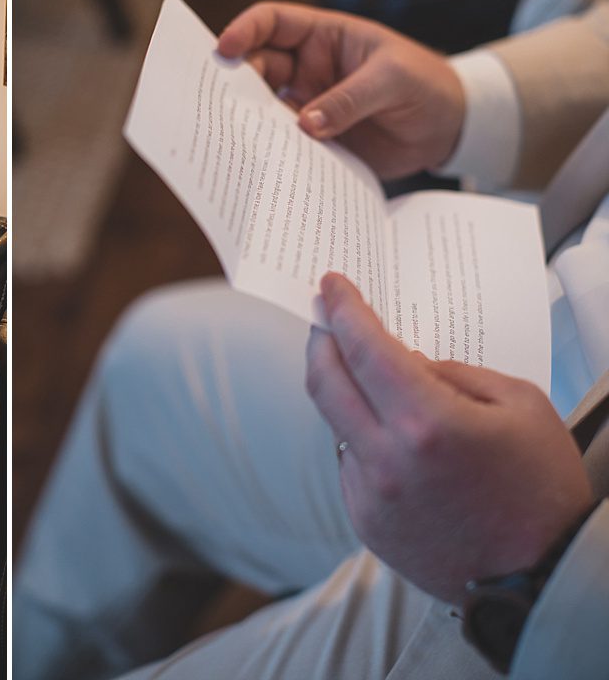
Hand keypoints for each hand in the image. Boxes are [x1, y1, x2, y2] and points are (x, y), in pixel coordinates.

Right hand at [217, 2, 464, 178]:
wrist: (450, 129)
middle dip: (237, 80)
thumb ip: (350, 99)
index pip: (273, 22)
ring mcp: (308, 104)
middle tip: (223, 101)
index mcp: (324, 36)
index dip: (245, 30)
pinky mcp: (314, 139)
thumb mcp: (394, 81)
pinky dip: (272, 149)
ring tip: (237, 134)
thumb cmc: (427, 85)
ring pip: (263, 107)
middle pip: (257, 67)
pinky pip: (283, 141)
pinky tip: (265, 159)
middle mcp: (307, 68)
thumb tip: (306, 124)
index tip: (224, 49)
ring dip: (250, 118)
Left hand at [306, 272, 592, 603]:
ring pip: (336, 423)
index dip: (341, 309)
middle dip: (320, 340)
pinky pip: (349, 463)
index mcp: (426, 422)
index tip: (328, 284)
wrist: (541, 577)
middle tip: (323, 318)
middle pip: (325, 381)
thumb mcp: (519, 405)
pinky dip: (362, 440)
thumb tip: (399, 359)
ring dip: (344, 393)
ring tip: (365, 375)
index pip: (362, 348)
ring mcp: (369, 495)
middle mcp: (385, 459)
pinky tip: (392, 440)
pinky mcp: (364, 522)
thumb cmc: (541, 486)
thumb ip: (451, 372)